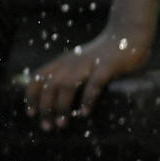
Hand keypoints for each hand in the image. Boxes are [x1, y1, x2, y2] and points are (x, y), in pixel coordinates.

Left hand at [26, 29, 148, 128]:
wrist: (128, 34)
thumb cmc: (102, 55)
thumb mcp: (78, 63)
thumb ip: (68, 76)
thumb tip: (56, 102)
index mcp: (62, 62)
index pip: (38, 78)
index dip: (32, 96)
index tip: (31, 114)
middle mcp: (71, 62)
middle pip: (50, 86)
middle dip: (46, 108)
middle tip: (47, 127)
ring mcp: (88, 63)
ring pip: (67, 86)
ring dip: (62, 106)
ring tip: (62, 124)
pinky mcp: (107, 66)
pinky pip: (94, 84)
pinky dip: (87, 99)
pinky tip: (84, 113)